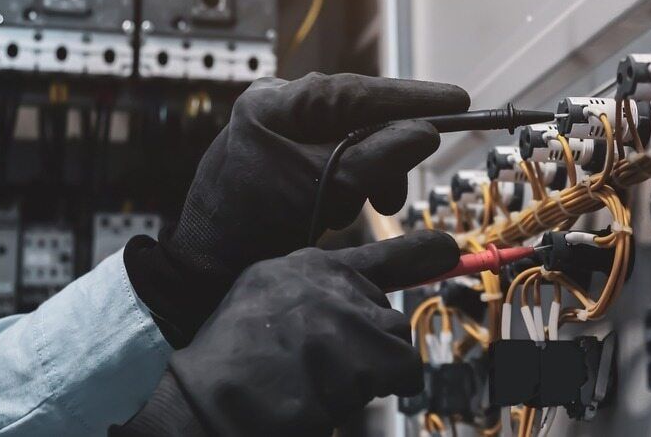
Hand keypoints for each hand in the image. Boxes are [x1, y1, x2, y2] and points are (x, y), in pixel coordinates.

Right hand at [115, 231, 459, 436]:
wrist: (199, 400)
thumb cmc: (232, 355)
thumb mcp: (269, 294)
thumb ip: (322, 290)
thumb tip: (373, 300)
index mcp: (309, 267)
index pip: (382, 254)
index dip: (423, 252)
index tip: (451, 249)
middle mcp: (330, 286)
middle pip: (390, 319)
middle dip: (370, 350)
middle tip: (323, 367)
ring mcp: (341, 324)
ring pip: (396, 349)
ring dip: (369, 375)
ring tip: (316, 382)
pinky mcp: (351, 365)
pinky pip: (395, 379)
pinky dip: (371, 394)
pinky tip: (324, 396)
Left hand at [125, 73, 468, 344]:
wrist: (204, 269)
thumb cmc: (249, 227)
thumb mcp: (323, 189)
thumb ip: (378, 157)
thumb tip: (425, 132)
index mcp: (276, 104)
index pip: (358, 91)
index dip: (412, 97)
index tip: (456, 100)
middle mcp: (277, 108)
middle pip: (357, 115)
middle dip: (385, 156)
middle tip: (394, 195)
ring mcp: (279, 130)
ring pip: (352, 140)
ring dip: (367, 176)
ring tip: (362, 210)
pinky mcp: (285, 155)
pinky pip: (335, 158)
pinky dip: (348, 184)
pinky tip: (340, 210)